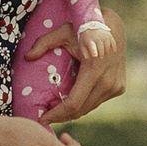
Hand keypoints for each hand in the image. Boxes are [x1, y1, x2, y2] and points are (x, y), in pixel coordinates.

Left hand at [24, 7, 125, 125]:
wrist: (113, 27)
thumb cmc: (85, 29)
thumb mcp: (63, 32)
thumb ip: (44, 43)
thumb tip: (27, 57)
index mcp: (94, 70)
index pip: (74, 103)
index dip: (57, 114)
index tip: (43, 118)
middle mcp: (108, 81)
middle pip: (81, 110)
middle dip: (62, 116)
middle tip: (46, 116)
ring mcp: (116, 86)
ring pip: (90, 108)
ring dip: (73, 112)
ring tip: (56, 111)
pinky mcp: (119, 88)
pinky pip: (97, 101)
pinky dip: (84, 104)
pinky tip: (72, 102)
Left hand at [78, 27, 116, 59]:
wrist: (91, 25)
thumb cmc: (86, 38)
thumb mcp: (82, 44)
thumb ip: (84, 52)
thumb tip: (88, 58)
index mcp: (89, 40)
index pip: (92, 46)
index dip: (94, 51)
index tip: (95, 55)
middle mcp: (97, 37)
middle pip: (101, 49)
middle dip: (101, 55)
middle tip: (100, 57)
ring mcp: (104, 36)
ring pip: (108, 47)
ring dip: (107, 52)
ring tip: (104, 53)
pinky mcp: (109, 35)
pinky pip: (113, 43)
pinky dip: (113, 48)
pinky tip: (113, 51)